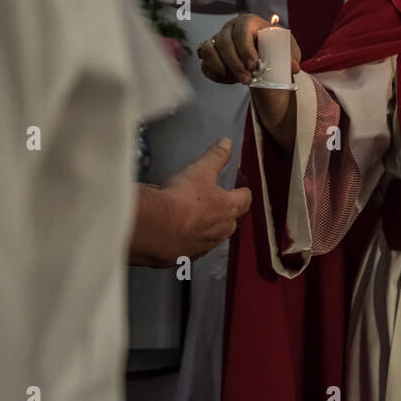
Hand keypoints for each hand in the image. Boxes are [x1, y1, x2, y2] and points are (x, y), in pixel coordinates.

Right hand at [130, 138, 251, 266]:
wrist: (156, 229)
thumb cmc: (182, 198)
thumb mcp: (200, 170)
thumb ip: (215, 157)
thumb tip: (227, 142)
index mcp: (227, 208)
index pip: (244, 200)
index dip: (243, 193)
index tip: (241, 190)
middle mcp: (220, 230)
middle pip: (231, 222)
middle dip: (228, 215)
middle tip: (219, 206)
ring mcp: (203, 246)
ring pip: (213, 238)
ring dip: (208, 230)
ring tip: (197, 221)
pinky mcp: (185, 257)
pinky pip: (192, 249)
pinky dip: (188, 242)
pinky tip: (178, 236)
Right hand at [198, 13, 299, 86]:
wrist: (264, 53)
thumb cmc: (275, 46)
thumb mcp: (287, 49)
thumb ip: (291, 56)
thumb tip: (294, 67)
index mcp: (248, 21)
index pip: (242, 30)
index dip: (245, 48)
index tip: (254, 65)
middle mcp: (229, 27)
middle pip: (224, 43)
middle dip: (235, 64)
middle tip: (247, 80)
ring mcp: (217, 39)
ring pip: (208, 51)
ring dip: (222, 68)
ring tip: (238, 80)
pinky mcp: (210, 53)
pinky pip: (204, 64)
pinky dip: (215, 74)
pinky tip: (230, 80)